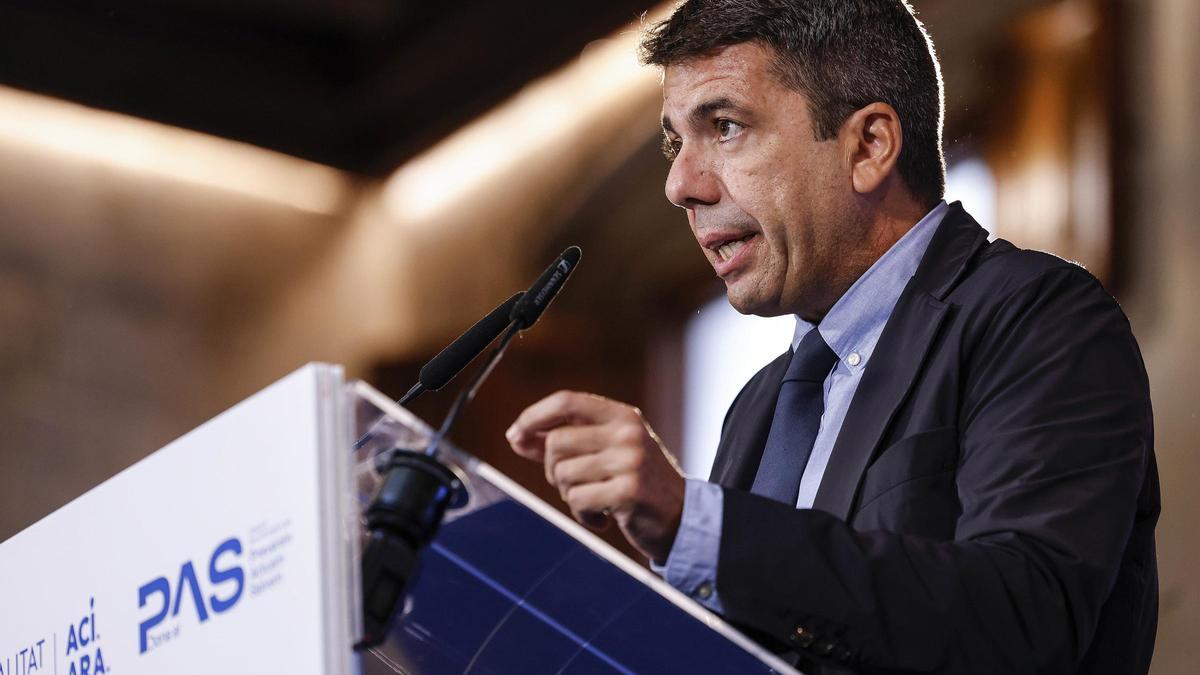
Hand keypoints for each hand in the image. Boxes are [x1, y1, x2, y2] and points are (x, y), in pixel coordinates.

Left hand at [506, 390, 684, 562]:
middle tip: (576, 485)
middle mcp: (627, 433)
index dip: (533, 416)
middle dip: (554, 470)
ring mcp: (630, 461)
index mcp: (623, 416)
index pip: (566, 401)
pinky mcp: (628, 492)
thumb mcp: (608, 451)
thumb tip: (516, 436)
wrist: (682, 519)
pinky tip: (604, 517)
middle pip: (556, 443)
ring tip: (596, 501)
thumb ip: (565, 441)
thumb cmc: (639, 483)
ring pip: (562, 475)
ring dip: (571, 496)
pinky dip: (583, 515)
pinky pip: (577, 501)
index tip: (515, 434)